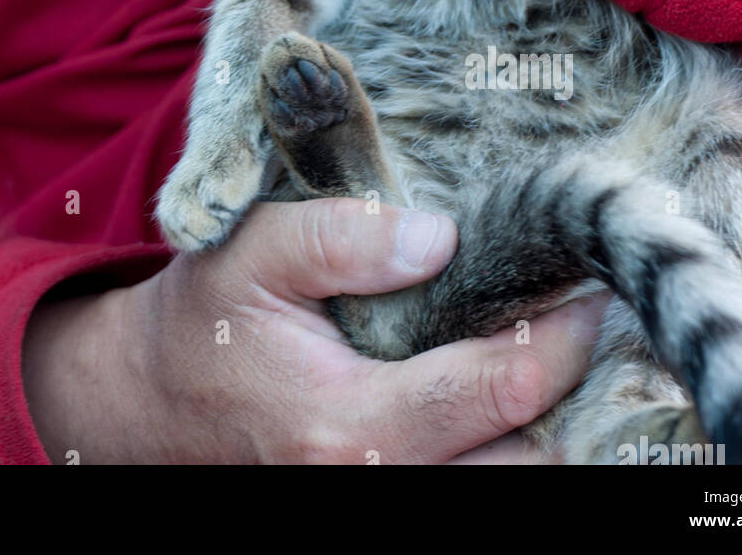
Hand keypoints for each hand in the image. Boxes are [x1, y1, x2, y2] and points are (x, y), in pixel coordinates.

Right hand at [21, 199, 606, 463]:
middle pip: (527, 463)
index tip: (595, 290)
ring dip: (547, 430)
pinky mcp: (381, 500)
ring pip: (508, 486)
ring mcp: (379, 504)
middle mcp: (376, 484)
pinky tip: (515, 397)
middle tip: (591, 325)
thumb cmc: (204, 324)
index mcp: (347, 423)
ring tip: (562, 358)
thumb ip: (339, 237)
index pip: (495, 391)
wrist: (147, 405)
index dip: (562, 341)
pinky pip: (473, 485)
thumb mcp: (251, 253)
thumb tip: (441, 237)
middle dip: (573, 397)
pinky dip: (507, 447)